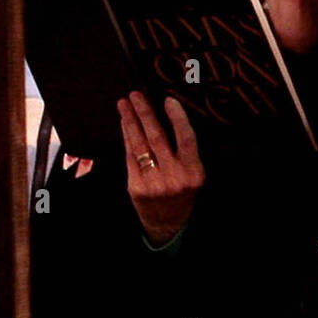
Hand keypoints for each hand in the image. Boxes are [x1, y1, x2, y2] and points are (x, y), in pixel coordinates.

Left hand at [118, 92, 204, 244]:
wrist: (168, 223)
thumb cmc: (183, 191)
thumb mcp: (193, 173)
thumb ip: (184, 151)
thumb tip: (169, 115)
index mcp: (193, 172)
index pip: (187, 140)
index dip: (178, 119)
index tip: (168, 100)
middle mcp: (174, 177)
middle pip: (157, 138)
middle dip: (145, 113)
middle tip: (136, 95)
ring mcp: (153, 183)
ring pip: (139, 146)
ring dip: (130, 121)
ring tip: (124, 104)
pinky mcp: (136, 187)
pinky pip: (130, 157)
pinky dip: (127, 138)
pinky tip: (124, 124)